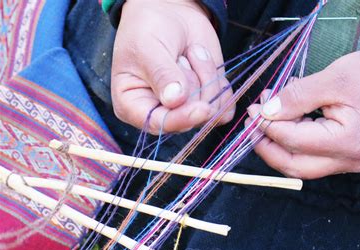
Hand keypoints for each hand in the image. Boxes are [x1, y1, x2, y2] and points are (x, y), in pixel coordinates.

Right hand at [112, 0, 232, 133]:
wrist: (169, 14)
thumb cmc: (147, 30)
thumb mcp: (149, 48)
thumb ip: (162, 75)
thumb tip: (176, 100)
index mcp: (133, 107)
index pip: (159, 125)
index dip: (182, 119)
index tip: (202, 109)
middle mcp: (161, 115)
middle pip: (191, 117)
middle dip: (193, 83)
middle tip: (179, 58)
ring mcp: (186, 111)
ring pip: (212, 110)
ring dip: (206, 75)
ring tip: (189, 54)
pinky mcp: (208, 102)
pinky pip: (226, 105)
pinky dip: (220, 80)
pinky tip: (203, 62)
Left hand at [247, 46, 359, 178]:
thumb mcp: (332, 79)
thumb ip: (296, 97)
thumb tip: (265, 113)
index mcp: (346, 142)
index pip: (293, 141)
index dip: (267, 126)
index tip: (254, 109)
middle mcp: (349, 161)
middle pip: (294, 166)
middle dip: (267, 147)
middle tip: (252, 125)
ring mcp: (350, 164)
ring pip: (302, 166)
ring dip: (280, 147)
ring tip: (269, 120)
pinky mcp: (349, 160)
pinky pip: (314, 160)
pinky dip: (297, 145)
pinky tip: (290, 124)